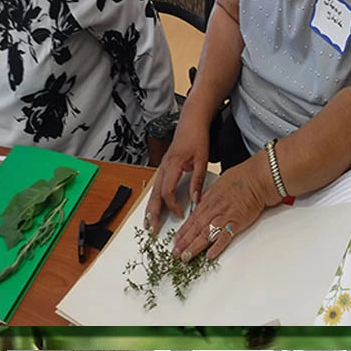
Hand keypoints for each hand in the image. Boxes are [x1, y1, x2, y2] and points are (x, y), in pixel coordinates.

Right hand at [146, 117, 212, 231]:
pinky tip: (153, 207)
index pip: (167, 192)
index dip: (173, 205)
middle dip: (152, 213)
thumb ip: (198, 180)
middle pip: (155, 195)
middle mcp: (163, 168)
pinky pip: (155, 186)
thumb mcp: (202, 159)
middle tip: (152, 228)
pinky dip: (153, 199)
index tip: (181, 214)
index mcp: (172, 166)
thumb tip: (196, 199)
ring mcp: (161, 168)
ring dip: (150, 208)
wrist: (191, 122)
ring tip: (148, 222)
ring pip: (152, 192)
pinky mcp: (163, 168)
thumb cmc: (196, 137)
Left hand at [173, 157, 276, 261]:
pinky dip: (217, 247)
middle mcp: (213, 211)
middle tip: (175, 253)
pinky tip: (209, 255)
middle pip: (195, 229)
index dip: (182, 232)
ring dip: (194, 247)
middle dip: (183, 243)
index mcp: (207, 202)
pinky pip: (224, 237)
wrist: (257, 179)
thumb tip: (200, 203)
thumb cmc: (241, 178)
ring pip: (205, 235)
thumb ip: (207, 197)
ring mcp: (224, 217)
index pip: (191, 220)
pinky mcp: (236, 223)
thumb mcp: (217, 186)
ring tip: (185, 257)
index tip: (175, 241)